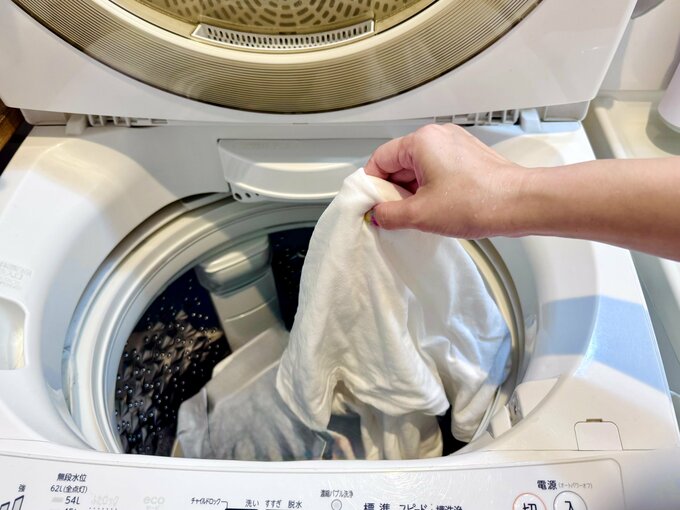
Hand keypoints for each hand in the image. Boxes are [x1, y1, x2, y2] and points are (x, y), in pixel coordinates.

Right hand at [364, 124, 524, 237]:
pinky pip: (437, 172)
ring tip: (421, 215)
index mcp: (421, 141)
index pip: (379, 159)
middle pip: (399, 163)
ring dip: (413, 193)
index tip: (373, 205)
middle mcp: (438, 137)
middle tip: (397, 215)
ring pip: (418, 169)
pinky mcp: (468, 158)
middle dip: (394, 191)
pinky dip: (431, 190)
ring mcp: (455, 146)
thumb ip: (389, 214)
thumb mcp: (421, 214)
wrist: (519, 204)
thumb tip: (378, 214)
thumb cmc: (479, 201)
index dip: (372, 186)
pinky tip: (437, 210)